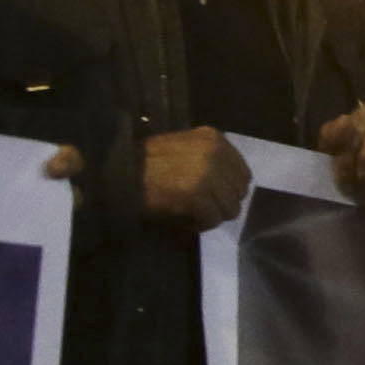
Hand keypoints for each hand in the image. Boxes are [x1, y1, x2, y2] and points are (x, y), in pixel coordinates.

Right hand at [140, 127, 254, 229]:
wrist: (121, 172)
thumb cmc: (148, 162)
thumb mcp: (186, 148)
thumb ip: (211, 160)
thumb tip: (232, 185)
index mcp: (214, 138)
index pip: (243, 173)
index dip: (229, 190)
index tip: (212, 197)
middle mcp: (215, 152)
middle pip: (239, 192)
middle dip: (222, 204)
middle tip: (201, 209)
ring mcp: (207, 173)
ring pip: (230, 209)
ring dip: (212, 215)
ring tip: (191, 214)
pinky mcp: (196, 194)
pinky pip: (212, 220)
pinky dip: (199, 225)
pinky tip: (184, 220)